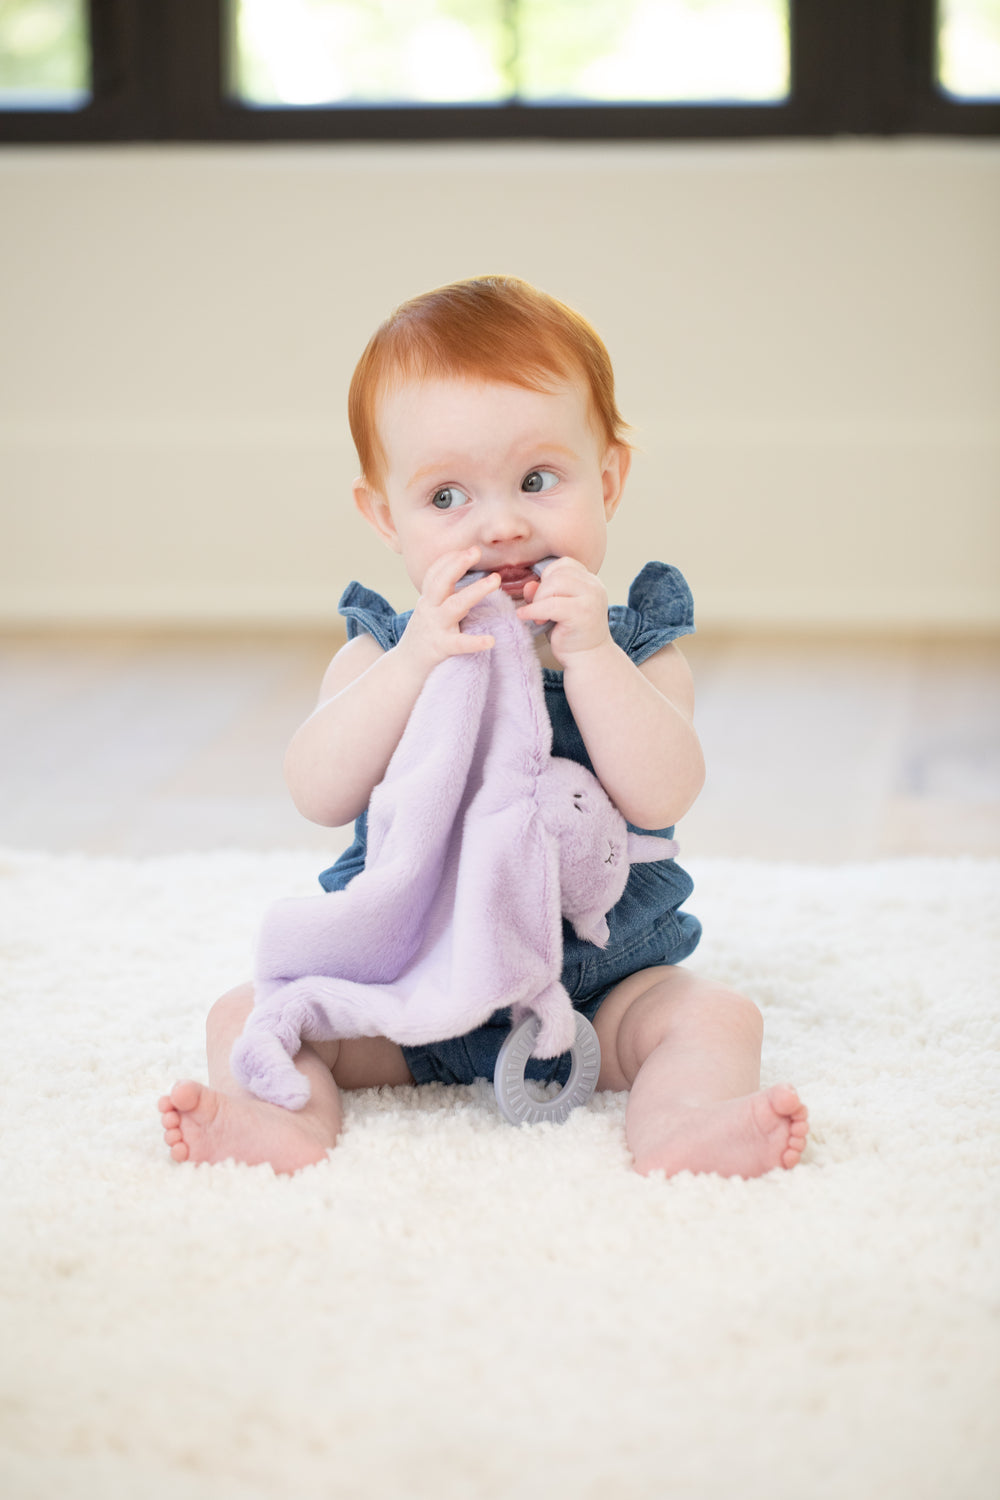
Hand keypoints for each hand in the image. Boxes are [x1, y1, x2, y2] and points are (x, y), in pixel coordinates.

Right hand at [398, 548, 499, 673]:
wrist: (404, 670)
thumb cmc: (423, 640)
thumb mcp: (429, 613)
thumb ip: (442, 599)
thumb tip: (465, 584)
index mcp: (428, 601)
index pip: (435, 573)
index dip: (450, 559)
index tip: (468, 549)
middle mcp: (429, 610)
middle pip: (441, 582)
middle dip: (457, 564)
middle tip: (476, 551)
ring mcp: (435, 628)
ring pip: (454, 606)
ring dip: (475, 591)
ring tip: (495, 581)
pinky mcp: (440, 648)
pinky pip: (459, 644)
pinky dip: (474, 642)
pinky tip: (491, 640)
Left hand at [516, 558, 611, 663]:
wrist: (589, 659)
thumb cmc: (572, 635)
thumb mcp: (555, 610)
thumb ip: (543, 594)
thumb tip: (528, 585)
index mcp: (591, 581)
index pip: (565, 564)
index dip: (548, 576)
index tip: (543, 596)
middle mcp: (594, 586)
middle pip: (558, 572)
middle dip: (541, 590)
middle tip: (537, 610)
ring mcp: (591, 598)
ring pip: (555, 583)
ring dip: (539, 600)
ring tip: (539, 618)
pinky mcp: (582, 613)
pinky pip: (551, 604)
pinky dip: (534, 610)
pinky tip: (527, 617)